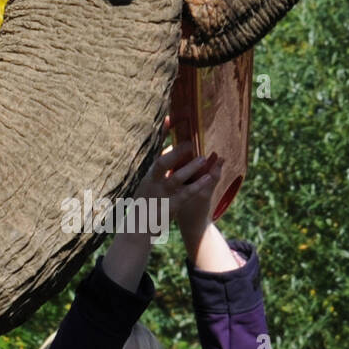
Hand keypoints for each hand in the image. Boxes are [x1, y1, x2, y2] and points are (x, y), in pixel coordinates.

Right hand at [133, 116, 223, 234]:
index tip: (170, 118)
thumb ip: (160, 168)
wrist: (138, 230)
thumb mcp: (148, 184)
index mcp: (149, 174)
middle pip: (163, 162)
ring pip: (176, 178)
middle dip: (177, 151)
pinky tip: (209, 177)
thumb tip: (171, 149)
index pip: (156, 150)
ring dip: (190, 168)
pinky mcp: (171, 206)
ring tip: (203, 158)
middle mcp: (153, 182)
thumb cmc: (146, 204)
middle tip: (191, 142)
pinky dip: (198, 185)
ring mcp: (162, 195)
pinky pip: (187, 193)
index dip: (162, 134)